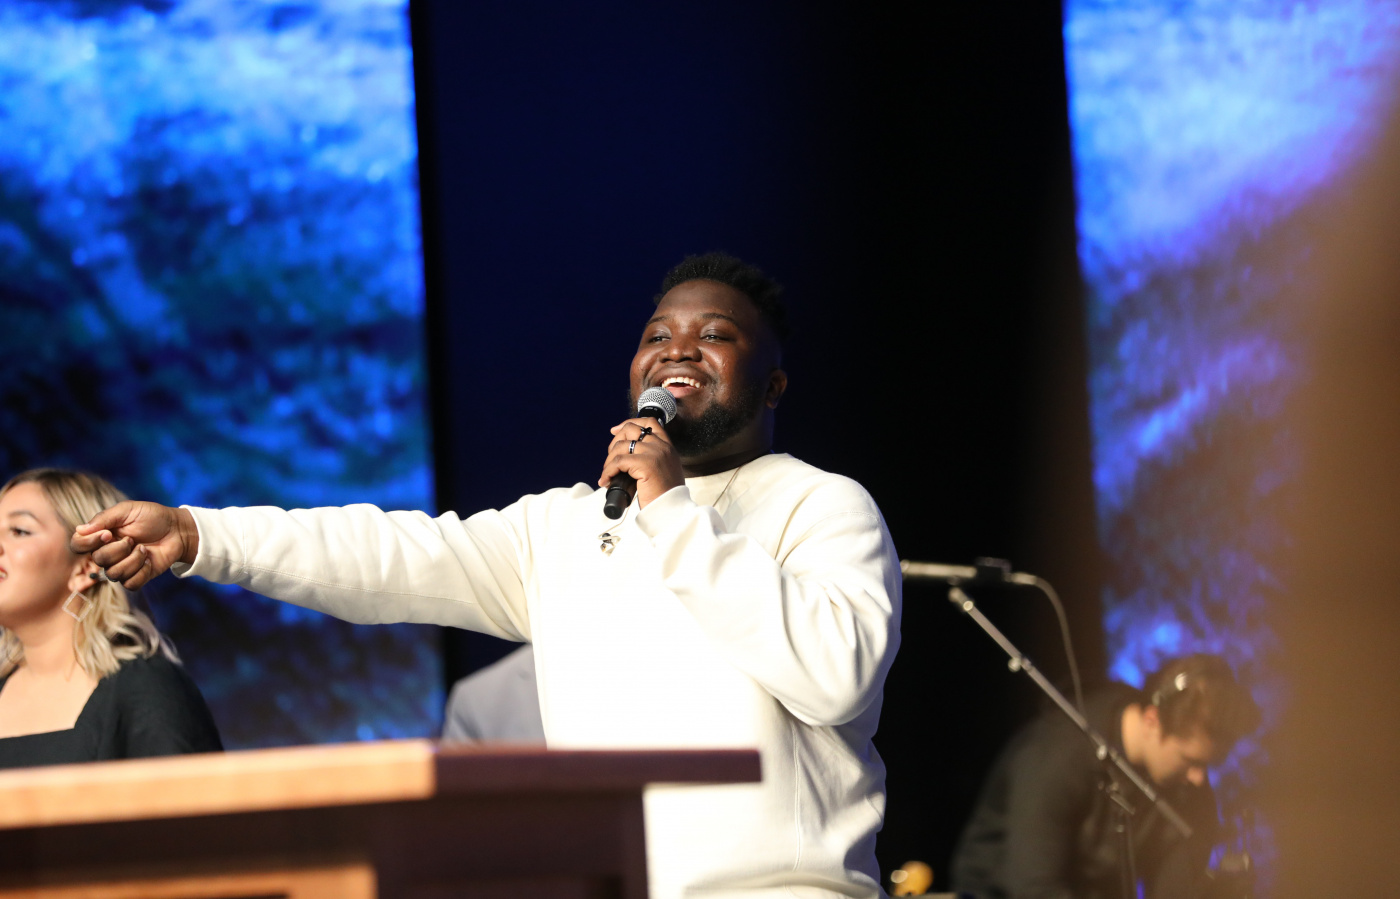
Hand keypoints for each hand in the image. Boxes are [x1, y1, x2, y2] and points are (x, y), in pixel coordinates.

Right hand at [70, 502, 199, 590]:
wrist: (177, 530)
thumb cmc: (152, 517)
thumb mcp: (127, 510)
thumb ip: (104, 518)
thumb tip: (80, 530)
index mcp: (101, 536)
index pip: (78, 545)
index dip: (88, 543)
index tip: (108, 533)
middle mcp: (108, 553)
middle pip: (98, 560)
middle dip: (118, 549)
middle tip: (133, 539)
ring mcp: (122, 566)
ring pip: (114, 574)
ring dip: (133, 560)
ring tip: (144, 549)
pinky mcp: (136, 577)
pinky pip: (130, 584)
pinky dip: (142, 572)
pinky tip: (149, 560)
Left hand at [598, 417, 684, 508]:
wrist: (672, 510)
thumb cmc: (665, 496)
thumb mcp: (663, 470)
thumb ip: (652, 458)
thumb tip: (626, 455)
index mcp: (667, 447)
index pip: (649, 423)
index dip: (629, 423)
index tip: (615, 431)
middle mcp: (662, 446)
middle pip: (631, 429)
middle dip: (615, 442)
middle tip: (610, 460)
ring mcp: (654, 453)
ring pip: (621, 446)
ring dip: (609, 460)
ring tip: (608, 474)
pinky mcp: (646, 464)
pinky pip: (618, 461)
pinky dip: (608, 471)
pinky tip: (607, 480)